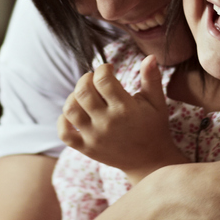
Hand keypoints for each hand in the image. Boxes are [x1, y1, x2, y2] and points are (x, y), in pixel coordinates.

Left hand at [57, 56, 186, 182]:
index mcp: (125, 109)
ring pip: (70, 110)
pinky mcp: (86, 149)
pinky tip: (75, 112)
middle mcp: (107, 123)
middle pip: (83, 92)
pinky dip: (63, 120)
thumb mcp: (157, 102)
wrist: (150, 162)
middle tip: (95, 79)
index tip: (108, 68)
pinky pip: (64, 133)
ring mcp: (94, 138)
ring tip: (85, 94)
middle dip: (86, 78)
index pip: (103, 80)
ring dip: (74, 96)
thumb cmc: (153, 127)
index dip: (103, 68)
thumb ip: (151, 78)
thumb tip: (150, 56)